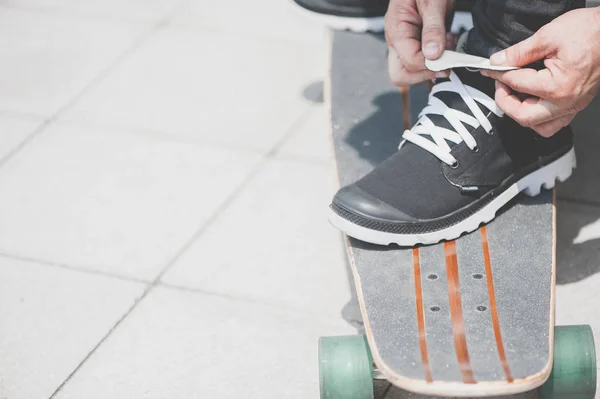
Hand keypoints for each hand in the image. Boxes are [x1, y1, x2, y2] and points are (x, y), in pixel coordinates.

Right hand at [385, 0, 453, 86]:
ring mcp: (404, 42)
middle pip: (400, 75)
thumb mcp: (433, 1)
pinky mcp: (415, 41)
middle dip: (424, 75)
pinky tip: (448, 44)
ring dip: (431, 68)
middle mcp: (396, 40)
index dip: (431, 65)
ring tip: (449, 50)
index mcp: (396, 30)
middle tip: (446, 64)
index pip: (410, 62)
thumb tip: (432, 55)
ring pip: (410, 71)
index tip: (450, 59)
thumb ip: (433, 28)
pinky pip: (420, 61)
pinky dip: (436, 60)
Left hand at [482, 7, 599, 136]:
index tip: (490, 68)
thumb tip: (498, 61)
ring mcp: (573, 106)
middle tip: (499, 85)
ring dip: (522, 114)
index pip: (517, 84)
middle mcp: (566, 102)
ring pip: (539, 127)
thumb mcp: (548, 36)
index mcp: (557, 86)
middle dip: (505, 102)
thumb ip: (519, 52)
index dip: (499, 74)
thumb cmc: (590, 32)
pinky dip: (538, 117)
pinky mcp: (577, 105)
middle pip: (523, 117)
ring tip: (515, 95)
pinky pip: (553, 123)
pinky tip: (532, 101)